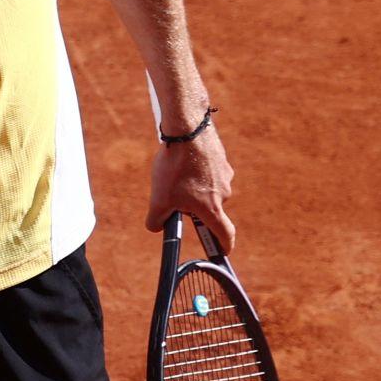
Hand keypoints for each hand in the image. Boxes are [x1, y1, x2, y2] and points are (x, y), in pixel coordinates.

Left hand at [145, 126, 236, 250]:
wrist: (187, 129)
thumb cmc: (174, 166)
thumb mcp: (159, 198)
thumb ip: (156, 219)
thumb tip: (156, 227)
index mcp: (212, 207)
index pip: (225, 234)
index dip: (224, 245)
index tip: (223, 251)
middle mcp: (224, 193)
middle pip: (211, 209)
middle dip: (194, 207)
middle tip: (175, 195)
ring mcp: (225, 174)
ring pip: (208, 188)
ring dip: (194, 186)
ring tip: (176, 173)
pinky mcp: (221, 158)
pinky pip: (209, 171)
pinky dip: (197, 170)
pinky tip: (183, 160)